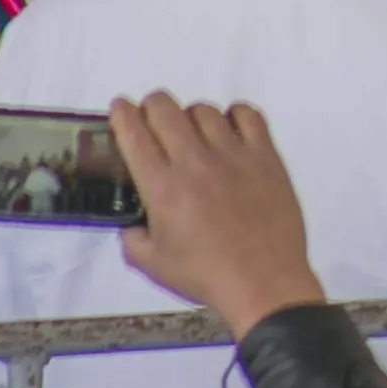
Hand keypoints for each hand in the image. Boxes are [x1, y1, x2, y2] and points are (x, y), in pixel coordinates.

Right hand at [113, 93, 325, 339]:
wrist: (263, 281)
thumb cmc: (210, 274)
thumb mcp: (152, 263)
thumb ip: (133, 238)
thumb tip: (132, 225)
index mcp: (162, 187)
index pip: (133, 133)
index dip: (122, 114)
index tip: (120, 108)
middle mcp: (195, 163)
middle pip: (165, 108)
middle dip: (152, 107)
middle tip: (153, 118)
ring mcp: (233, 156)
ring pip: (205, 110)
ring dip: (192, 115)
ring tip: (193, 131)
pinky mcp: (266, 157)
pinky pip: (249, 116)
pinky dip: (235, 114)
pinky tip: (231, 127)